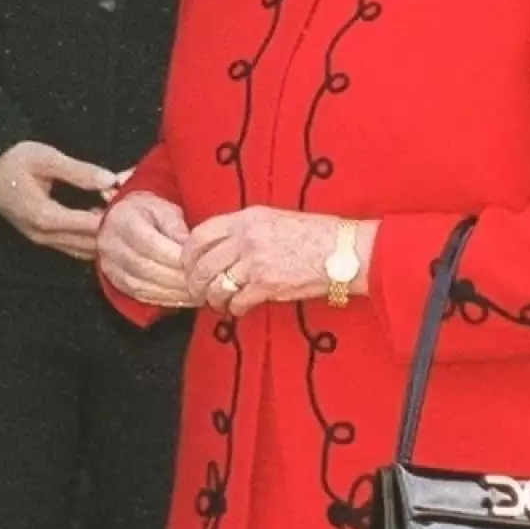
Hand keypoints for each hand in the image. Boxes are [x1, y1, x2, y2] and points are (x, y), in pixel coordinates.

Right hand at [0, 140, 121, 259]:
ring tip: (121, 218)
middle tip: (131, 211)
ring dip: (103, 237)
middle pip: (89, 243)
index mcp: (44, 216)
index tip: (129, 204)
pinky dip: (92, 241)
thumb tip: (109, 180)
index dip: (112, 216)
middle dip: (111, 229)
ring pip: (83, 250)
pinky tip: (105, 226)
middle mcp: (44, 236)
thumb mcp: (45, 157)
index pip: (88, 226)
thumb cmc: (13, 161)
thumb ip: (78, 171)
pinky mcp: (44, 239)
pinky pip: (75, 248)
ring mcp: (43, 241)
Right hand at [96, 189, 193, 308]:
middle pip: (147, 268)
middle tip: (203, 284)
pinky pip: (140, 295)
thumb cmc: (146, 212)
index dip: (176, 258)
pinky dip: (164, 299)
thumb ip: (175, 224)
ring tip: (197, 295)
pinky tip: (182, 299)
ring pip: (144, 285)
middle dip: (178, 279)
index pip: (151, 245)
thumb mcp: (162, 207)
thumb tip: (189, 245)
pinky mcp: (116, 281)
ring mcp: (111, 265)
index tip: (200, 264)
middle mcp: (112, 244)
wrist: (119, 220)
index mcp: (125, 221)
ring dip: (173, 293)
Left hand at [182, 206, 376, 317]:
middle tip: (197, 291)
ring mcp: (255, 262)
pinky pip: (238, 301)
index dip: (188, 254)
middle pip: (203, 264)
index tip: (188, 265)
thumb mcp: (272, 218)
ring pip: (217, 285)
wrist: (341, 251)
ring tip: (218, 303)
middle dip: (195, 282)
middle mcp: (246, 238)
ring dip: (214, 299)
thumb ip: (244, 229)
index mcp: (245, 218)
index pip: (200, 234)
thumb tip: (219, 246)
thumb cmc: (311, 234)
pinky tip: (239, 310)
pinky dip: (234, 309)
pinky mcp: (267, 285)